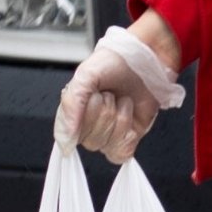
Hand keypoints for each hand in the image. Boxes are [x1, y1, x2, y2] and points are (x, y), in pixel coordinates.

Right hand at [55, 21, 185, 159]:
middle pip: (89, 141)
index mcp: (74, 111)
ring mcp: (109, 133)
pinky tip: (129, 114)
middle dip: (102, 114)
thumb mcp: (85, 76)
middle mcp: (90, 124)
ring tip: (121, 99)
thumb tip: (64, 142)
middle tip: (108, 94)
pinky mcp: (128, 138)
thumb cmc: (117, 61)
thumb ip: (70, 107)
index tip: (93, 98)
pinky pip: (121, 153)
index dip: (83, 117)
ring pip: (105, 146)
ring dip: (118, 119)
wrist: (147, 57)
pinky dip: (126, 134)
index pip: (67, 135)